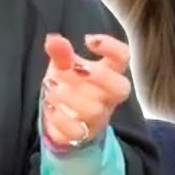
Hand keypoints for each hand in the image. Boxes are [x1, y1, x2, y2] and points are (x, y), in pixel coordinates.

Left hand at [41, 33, 131, 148]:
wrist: (62, 118)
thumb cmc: (70, 85)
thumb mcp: (64, 65)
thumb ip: (60, 52)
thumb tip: (53, 40)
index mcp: (110, 72)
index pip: (123, 57)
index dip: (111, 47)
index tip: (88, 40)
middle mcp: (109, 95)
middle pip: (121, 88)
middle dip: (100, 77)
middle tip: (74, 68)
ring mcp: (98, 116)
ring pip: (94, 110)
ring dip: (69, 96)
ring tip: (51, 86)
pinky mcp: (83, 134)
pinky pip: (76, 131)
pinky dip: (60, 118)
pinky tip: (50, 107)